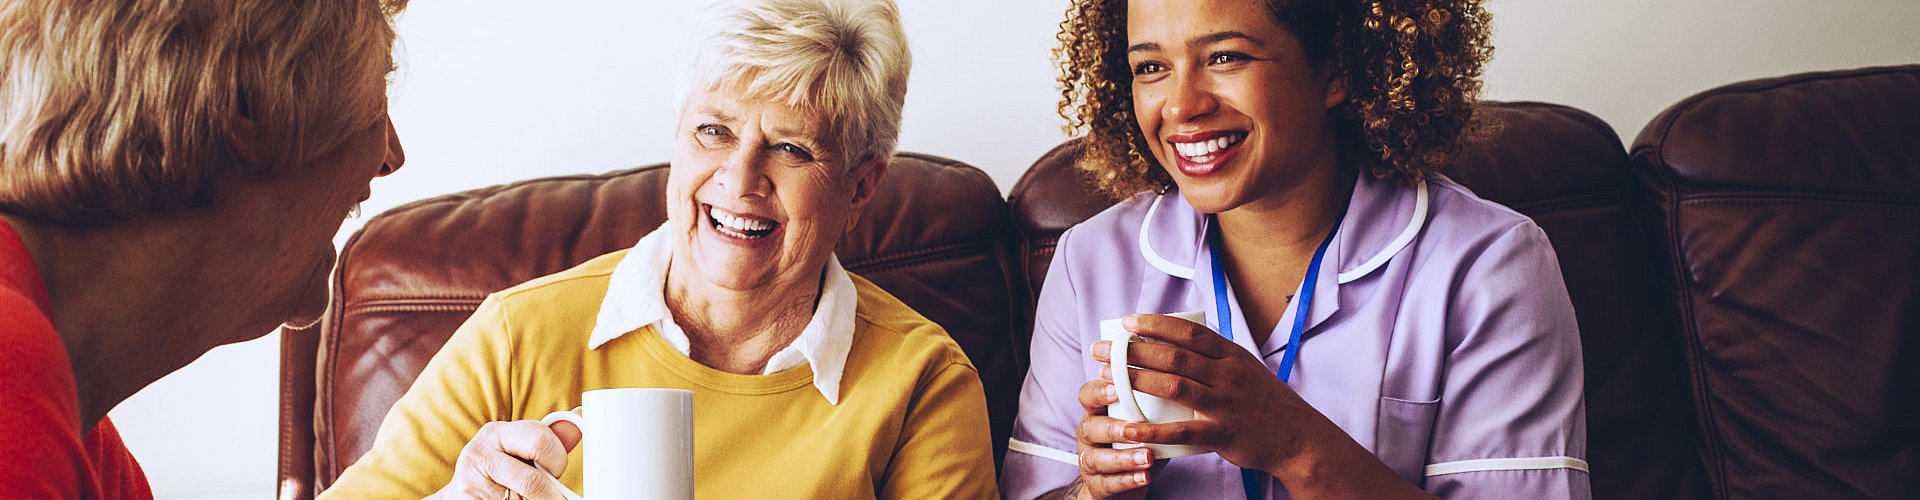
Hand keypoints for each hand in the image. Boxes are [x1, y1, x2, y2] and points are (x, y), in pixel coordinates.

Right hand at [429, 419, 583, 499]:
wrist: (460, 495)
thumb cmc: (499, 470)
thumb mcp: (519, 450)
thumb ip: (547, 439)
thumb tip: (578, 417)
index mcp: (496, 432)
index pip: (541, 441)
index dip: (558, 461)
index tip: (556, 471)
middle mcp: (478, 454)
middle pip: (533, 481)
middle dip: (550, 494)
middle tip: (552, 495)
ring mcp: (469, 483)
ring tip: (525, 498)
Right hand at [1063, 377, 1163, 498]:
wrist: (1121, 483)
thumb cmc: (1134, 444)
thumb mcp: (1139, 422)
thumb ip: (1152, 407)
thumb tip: (1180, 388)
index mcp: (1096, 413)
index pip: (1088, 395)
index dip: (1099, 391)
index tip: (1118, 388)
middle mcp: (1088, 435)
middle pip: (1089, 427)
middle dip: (1112, 428)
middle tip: (1134, 428)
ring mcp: (1089, 461)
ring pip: (1097, 459)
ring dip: (1123, 458)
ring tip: (1148, 457)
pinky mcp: (1096, 485)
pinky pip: (1108, 484)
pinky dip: (1127, 481)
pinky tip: (1144, 477)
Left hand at [1091, 314, 1332, 476]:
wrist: (1299, 438)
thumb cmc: (1265, 403)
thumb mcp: (1245, 369)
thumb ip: (1215, 356)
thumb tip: (1176, 339)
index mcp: (1232, 355)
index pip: (1189, 332)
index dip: (1155, 324)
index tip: (1126, 321)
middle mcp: (1228, 375)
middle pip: (1174, 355)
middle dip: (1133, 350)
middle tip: (1103, 350)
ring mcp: (1226, 404)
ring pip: (1174, 386)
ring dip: (1136, 380)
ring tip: (1106, 378)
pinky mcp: (1223, 434)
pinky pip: (1182, 431)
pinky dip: (1152, 429)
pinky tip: (1129, 428)